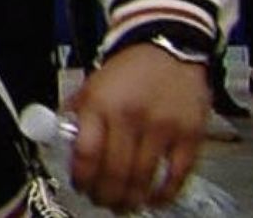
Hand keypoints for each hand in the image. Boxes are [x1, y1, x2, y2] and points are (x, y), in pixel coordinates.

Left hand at [66, 43, 208, 210]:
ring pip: (143, 178)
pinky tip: (153, 199)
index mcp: (100, 104)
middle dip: (106, 195)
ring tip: (124, 205)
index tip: (81, 187)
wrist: (167, 49)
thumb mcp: (92, 87)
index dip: (83, 178)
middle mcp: (130, 116)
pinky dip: (163, 194)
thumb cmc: (127, 72)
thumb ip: (77, 117)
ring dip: (131, 199)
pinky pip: (176, 176)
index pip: (86, 152)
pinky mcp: (190, 135)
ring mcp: (162, 127)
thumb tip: (62, 149)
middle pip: (115, 172)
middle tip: (103, 202)